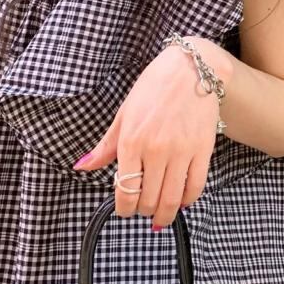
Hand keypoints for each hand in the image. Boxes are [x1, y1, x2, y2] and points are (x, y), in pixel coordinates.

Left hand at [77, 44, 219, 229]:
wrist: (189, 69)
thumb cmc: (153, 89)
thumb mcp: (123, 115)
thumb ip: (105, 147)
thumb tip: (82, 167)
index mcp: (131, 141)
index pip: (125, 190)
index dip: (124, 209)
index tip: (125, 211)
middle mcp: (155, 150)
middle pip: (148, 200)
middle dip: (144, 211)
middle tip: (143, 209)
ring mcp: (180, 152)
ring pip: (171, 199)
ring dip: (164, 214)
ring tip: (161, 215)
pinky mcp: (202, 151)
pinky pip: (195, 187)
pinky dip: (187, 201)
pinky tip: (181, 200)